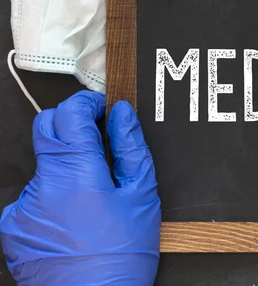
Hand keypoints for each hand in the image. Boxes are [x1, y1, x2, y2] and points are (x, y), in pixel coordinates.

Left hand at [0, 91, 160, 284]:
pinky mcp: (13, 226)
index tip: (100, 108)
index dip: (86, 103)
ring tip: (93, 200)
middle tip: (99, 143)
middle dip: (72, 126)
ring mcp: (21, 208)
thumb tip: (122, 115)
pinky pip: (33, 196)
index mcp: (75, 175)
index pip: (68, 114)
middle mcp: (40, 187)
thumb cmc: (121, 257)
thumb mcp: (141, 196)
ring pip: (45, 166)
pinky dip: (54, 196)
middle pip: (47, 131)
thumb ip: (130, 147)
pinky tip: (75, 219)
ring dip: (67, 168)